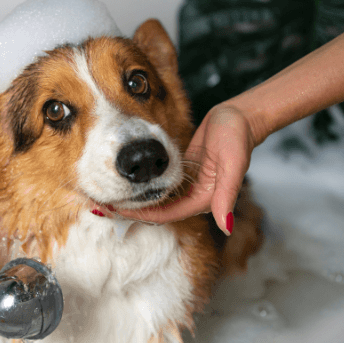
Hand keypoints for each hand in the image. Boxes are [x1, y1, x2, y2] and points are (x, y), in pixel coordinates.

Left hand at [109, 103, 257, 233]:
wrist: (239, 117)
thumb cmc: (238, 138)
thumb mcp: (232, 164)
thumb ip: (227, 195)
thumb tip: (227, 225)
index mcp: (204, 200)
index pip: (166, 215)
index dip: (141, 215)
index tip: (117, 211)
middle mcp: (194, 196)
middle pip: (158, 211)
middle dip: (133, 210)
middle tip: (105, 206)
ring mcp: (187, 185)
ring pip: (156, 198)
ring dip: (135, 198)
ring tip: (109, 194)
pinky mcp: (181, 171)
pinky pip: (159, 183)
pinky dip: (143, 185)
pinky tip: (126, 180)